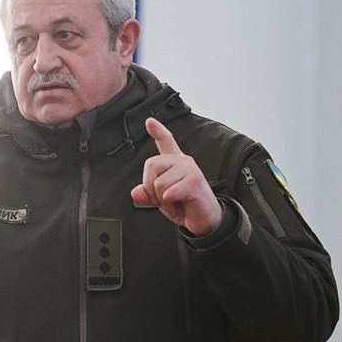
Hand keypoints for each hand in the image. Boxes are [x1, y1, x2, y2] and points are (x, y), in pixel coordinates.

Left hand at [130, 117, 222, 235]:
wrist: (205, 220)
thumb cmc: (185, 206)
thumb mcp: (160, 200)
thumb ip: (147, 193)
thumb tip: (136, 191)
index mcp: (175, 163)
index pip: (166, 142)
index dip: (158, 131)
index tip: (149, 121)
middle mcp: (183, 162)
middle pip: (151, 165)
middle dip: (151, 187)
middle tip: (166, 198)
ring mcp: (190, 169)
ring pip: (158, 182)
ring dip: (162, 199)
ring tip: (176, 202)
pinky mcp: (194, 181)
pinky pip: (170, 191)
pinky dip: (170, 202)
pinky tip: (178, 202)